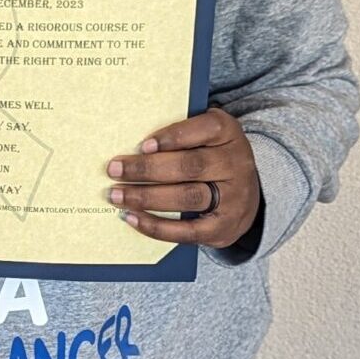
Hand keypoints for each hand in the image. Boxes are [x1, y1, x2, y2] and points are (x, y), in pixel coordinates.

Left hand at [106, 107, 260, 250]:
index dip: (173, 136)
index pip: (205, 128)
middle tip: (114, 170)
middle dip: (147, 169)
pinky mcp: (223, 228)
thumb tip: (134, 146)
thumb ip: (180, 133)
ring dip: (147, 197)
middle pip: (189, 166)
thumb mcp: (205, 134)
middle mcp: (235, 163)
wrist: (245, 192)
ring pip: (187, 197)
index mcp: (227, 131)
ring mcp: (233, 198)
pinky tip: (133, 218)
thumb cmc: (211, 155)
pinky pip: (188, 230)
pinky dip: (157, 227)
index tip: (143, 145)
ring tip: (117, 195)